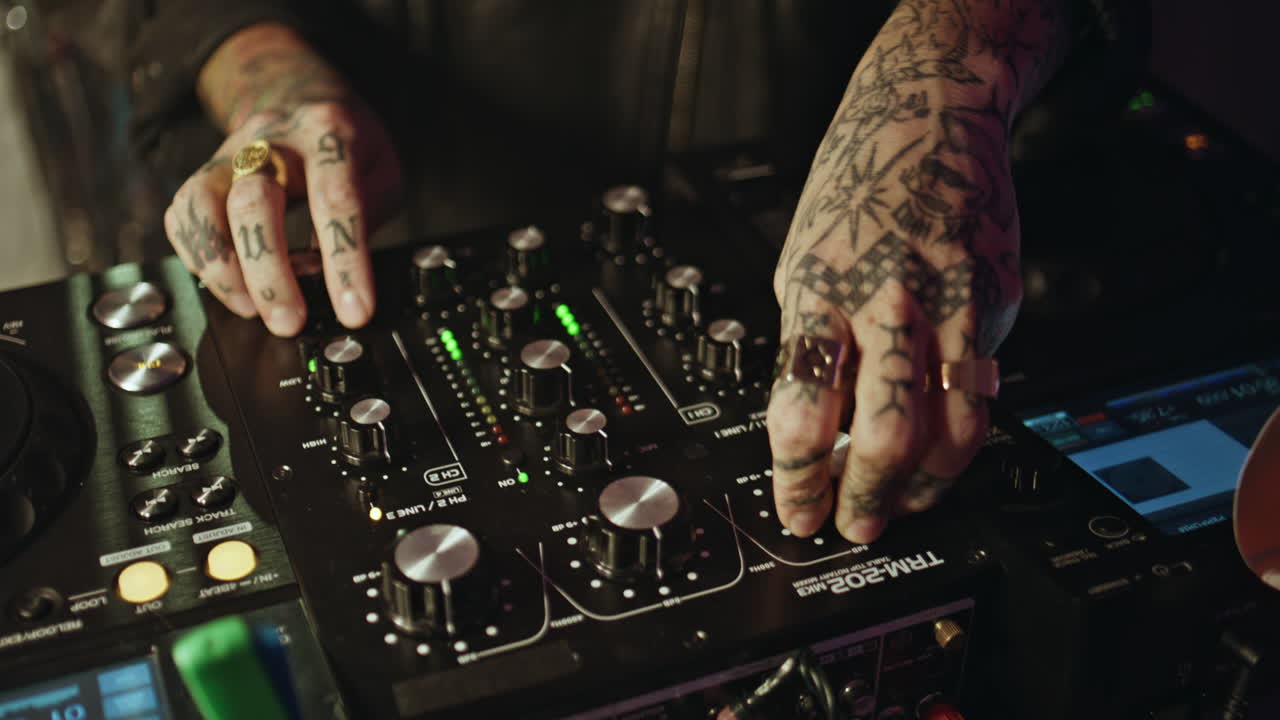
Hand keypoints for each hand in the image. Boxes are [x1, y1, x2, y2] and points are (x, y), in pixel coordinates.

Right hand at [163, 24, 400, 335]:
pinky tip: (229, 287)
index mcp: (328, 133)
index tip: (355, 312)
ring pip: (203, 205)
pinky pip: (183, 216)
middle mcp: (269, 141)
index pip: (336, 201)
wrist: (295, 92)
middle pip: (254, 202)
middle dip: (270, 272)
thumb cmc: (346, 142)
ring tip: (251, 309)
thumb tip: (329, 273)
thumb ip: (365, 214)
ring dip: (223, 268)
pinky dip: (200, 259)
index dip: (346, 263)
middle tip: (289, 321)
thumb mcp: (382, 166)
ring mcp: (227, 155)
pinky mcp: (201, 174)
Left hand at [765, 0, 1066, 543]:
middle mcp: (884, 304)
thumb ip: (808, 348)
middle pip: (883, 436)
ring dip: (922, 488)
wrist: (929, 119)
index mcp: (817, 294)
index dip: (795, 481)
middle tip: (852, 526)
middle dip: (864, 500)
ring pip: (949, 432)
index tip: (795, 511)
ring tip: (899, 505)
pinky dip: (959, 441)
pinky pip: (981, 397)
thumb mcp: (800, 267)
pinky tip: (937, 455)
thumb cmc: (853, 194)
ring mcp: (947, 307)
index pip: (800, 414)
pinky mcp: (993, 307)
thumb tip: (813, 436)